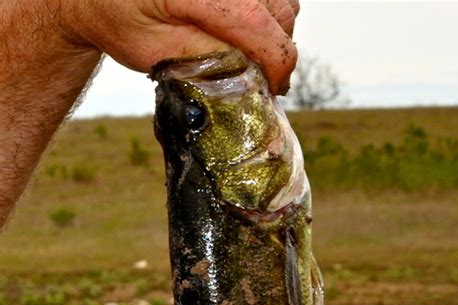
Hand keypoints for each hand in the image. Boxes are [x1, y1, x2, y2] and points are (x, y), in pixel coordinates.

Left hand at [60, 0, 298, 93]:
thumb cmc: (121, 18)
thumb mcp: (158, 51)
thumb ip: (208, 59)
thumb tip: (252, 73)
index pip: (261, 27)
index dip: (276, 65)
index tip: (274, 90)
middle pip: (281, 13)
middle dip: (275, 51)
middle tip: (258, 79)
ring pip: (283, 2)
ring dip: (273, 32)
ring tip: (247, 53)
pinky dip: (266, 14)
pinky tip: (242, 30)